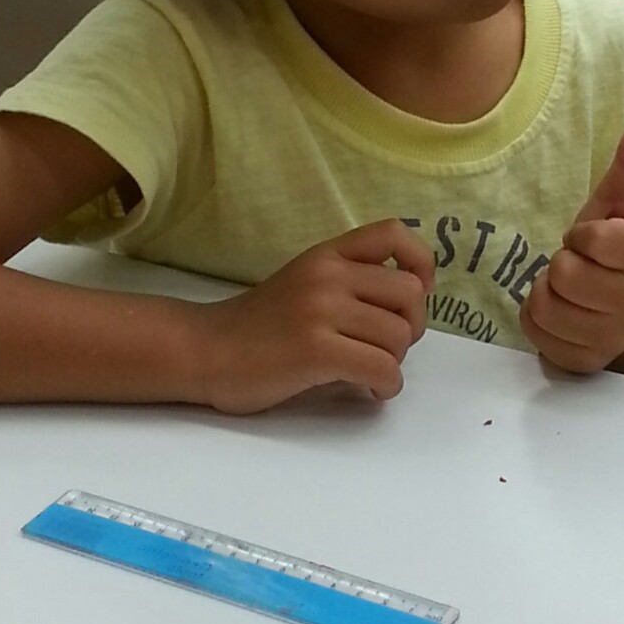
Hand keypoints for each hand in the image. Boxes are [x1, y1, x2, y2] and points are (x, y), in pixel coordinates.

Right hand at [194, 220, 434, 411]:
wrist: (203, 351)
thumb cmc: (256, 328)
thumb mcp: (304, 285)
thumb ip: (349, 286)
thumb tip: (406, 315)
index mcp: (326, 255)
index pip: (393, 232)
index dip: (419, 264)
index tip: (414, 295)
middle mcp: (327, 275)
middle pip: (409, 294)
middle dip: (410, 328)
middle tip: (385, 347)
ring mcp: (320, 310)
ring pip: (398, 337)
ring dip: (393, 362)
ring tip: (368, 372)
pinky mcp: (315, 350)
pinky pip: (381, 369)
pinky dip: (385, 387)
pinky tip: (367, 391)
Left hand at [522, 117, 623, 376]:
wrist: (618, 318)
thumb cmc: (611, 257)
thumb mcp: (618, 210)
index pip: (591, 237)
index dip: (583, 234)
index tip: (594, 242)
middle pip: (564, 271)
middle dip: (562, 265)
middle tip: (580, 269)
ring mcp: (615, 338)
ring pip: (545, 302)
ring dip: (545, 292)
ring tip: (568, 292)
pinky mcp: (585, 362)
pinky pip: (535, 330)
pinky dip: (537, 320)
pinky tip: (560, 316)